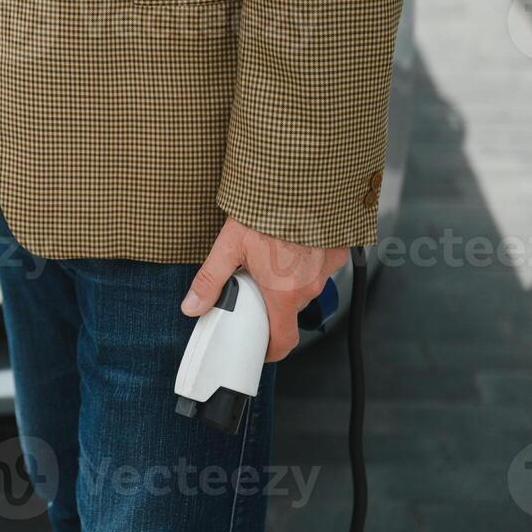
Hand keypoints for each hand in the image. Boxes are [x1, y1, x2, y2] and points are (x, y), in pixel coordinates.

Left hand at [181, 217, 347, 361]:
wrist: (300, 182)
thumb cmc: (267, 211)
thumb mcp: (229, 246)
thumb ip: (210, 280)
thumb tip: (192, 306)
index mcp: (284, 293)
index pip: (283, 341)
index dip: (271, 350)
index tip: (259, 346)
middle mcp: (310, 287)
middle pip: (289, 309)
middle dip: (272, 300)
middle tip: (254, 279)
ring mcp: (327, 271)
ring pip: (305, 287)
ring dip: (289, 279)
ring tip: (273, 255)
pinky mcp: (338, 252)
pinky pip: (320, 267)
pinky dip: (306, 261)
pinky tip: (293, 242)